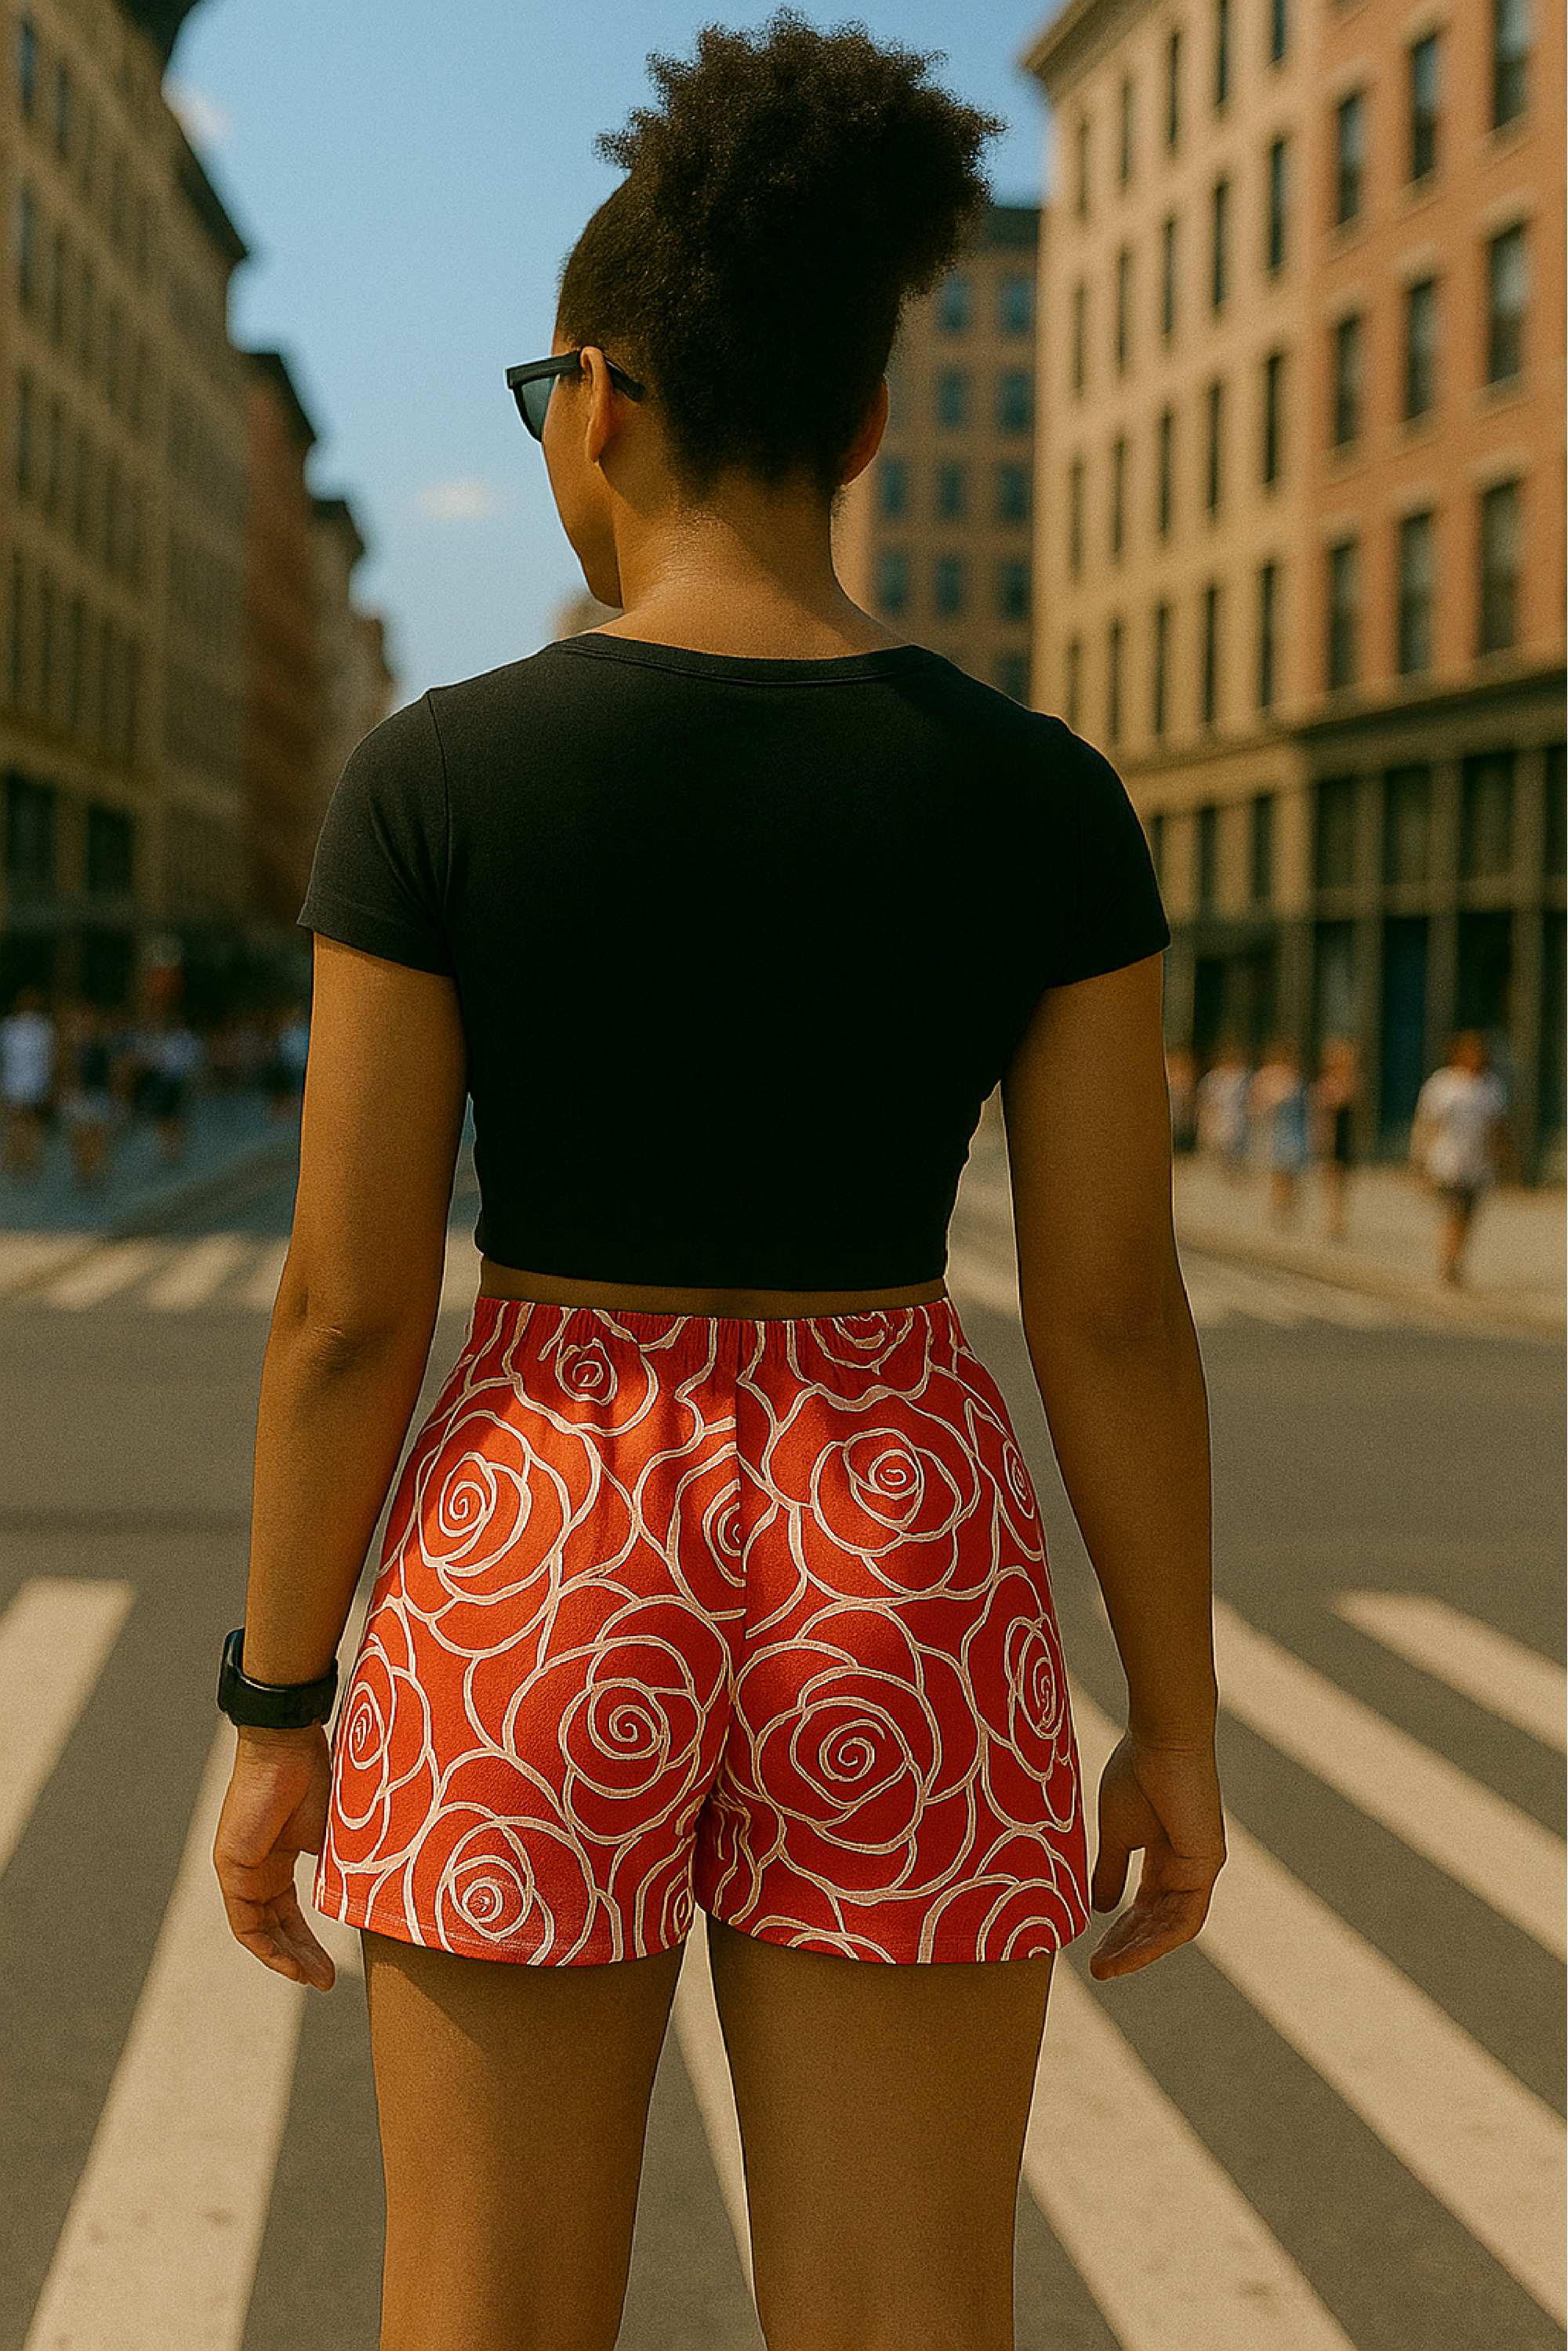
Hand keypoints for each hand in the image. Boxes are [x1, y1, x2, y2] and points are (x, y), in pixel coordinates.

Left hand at [213, 1725, 337, 1990]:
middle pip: (276, 1926)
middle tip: (327, 1982)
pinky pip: (245, 1922)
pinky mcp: (231, 1867)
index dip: (310, 1942)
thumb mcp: (335, 1834)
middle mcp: (257, 1868)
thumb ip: (340, 1868)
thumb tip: (367, 1901)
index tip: (333, 1967)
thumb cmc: (317, 1776)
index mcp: (279, 1858)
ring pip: (260, 1930)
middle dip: (301, 1958)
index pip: (290, 1912)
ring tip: (314, 1979)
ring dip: (286, 1958)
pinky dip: (266, 1947)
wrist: (289, 1745)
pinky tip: (290, 1963)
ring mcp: (240, 1869)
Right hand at [1087, 1733, 1225, 1979]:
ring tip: (1106, 1967)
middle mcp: (1185, 1868)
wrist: (1162, 1740)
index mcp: (1164, 1856)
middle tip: (1097, 1970)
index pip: (1143, 1906)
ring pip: (1171, 1926)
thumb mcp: (1115, 1832)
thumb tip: (1097, 1908)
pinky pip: (1186, 1918)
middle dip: (1125, 1947)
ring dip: (1139, 1950)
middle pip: (1155, 1921)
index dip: (1118, 1930)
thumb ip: (1109, 1870)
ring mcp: (1199, 1868)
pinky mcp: (1208, 1866)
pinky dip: (1159, 1939)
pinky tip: (1131, 1951)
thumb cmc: (1137, 1773)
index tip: (1091, 1952)